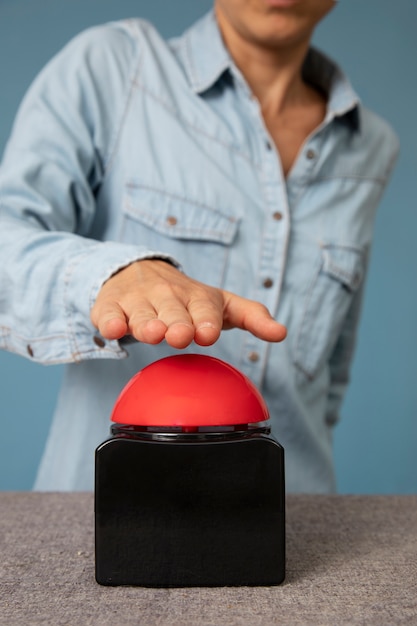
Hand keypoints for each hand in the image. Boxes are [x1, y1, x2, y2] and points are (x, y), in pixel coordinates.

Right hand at [90, 260, 286, 348]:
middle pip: (172, 311)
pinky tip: (112, 328)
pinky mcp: (111, 305)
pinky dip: (109, 321)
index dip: (206, 320)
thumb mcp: (221, 303)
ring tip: (152, 333)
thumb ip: (252, 316)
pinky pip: (108, 313)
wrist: (136, 271)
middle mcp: (167, 295)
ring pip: (141, 314)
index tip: (208, 333)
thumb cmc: (185, 297)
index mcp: (197, 296)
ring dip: (146, 323)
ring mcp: (137, 299)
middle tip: (179, 335)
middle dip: (176, 323)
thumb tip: (282, 333)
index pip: (204, 307)